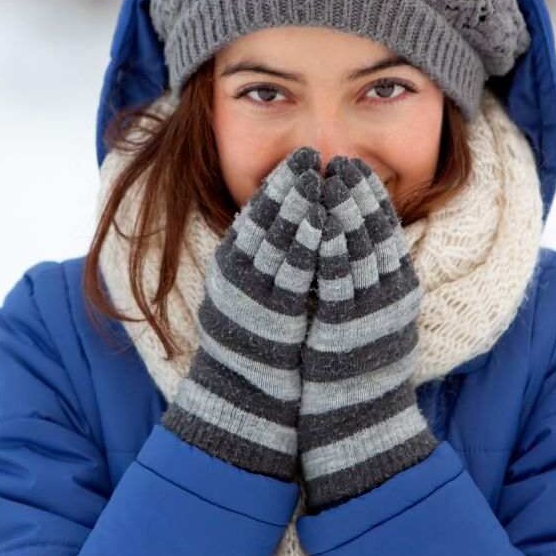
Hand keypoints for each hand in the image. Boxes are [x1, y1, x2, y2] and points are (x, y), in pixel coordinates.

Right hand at [161, 146, 325, 480]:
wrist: (245, 401)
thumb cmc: (253, 349)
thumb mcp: (246, 297)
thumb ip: (258, 262)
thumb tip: (283, 226)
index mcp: (231, 268)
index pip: (255, 214)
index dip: (278, 184)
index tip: (298, 158)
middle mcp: (238, 277)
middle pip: (266, 219)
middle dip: (290, 184)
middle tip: (311, 154)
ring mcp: (255, 295)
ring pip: (279, 238)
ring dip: (301, 205)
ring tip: (321, 176)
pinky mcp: (276, 315)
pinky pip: (295, 271)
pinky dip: (309, 242)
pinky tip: (324, 221)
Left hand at [297, 156, 437, 510]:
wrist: (358, 423)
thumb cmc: (359, 370)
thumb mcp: (374, 318)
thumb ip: (369, 281)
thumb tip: (351, 242)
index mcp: (400, 291)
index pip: (388, 231)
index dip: (371, 197)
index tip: (356, 167)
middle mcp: (390, 297)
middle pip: (375, 232)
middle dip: (357, 193)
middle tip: (342, 160)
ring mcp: (369, 312)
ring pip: (358, 248)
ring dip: (342, 209)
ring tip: (328, 176)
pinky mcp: (345, 327)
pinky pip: (337, 278)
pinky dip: (329, 245)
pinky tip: (318, 220)